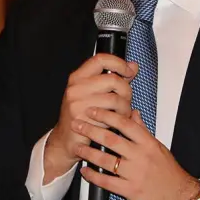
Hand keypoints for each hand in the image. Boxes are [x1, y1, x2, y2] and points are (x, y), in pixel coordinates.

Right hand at [44, 55, 137, 182]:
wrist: (66, 139)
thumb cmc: (82, 114)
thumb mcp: (94, 92)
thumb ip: (114, 79)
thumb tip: (133, 66)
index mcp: (78, 77)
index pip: (101, 59)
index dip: (119, 63)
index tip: (128, 71)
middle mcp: (76, 88)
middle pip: (113, 80)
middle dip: (126, 91)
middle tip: (126, 100)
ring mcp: (78, 104)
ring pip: (116, 99)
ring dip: (125, 109)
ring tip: (122, 114)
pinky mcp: (83, 120)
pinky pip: (111, 117)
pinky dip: (118, 121)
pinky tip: (115, 123)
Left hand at [74, 108, 199, 199]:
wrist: (180, 196)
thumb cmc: (169, 171)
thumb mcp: (158, 147)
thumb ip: (143, 131)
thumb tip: (133, 113)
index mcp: (148, 143)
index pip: (125, 124)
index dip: (107, 116)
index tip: (93, 111)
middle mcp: (140, 156)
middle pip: (112, 139)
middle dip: (92, 130)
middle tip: (78, 124)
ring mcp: (134, 173)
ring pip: (106, 160)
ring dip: (88, 153)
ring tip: (77, 147)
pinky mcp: (130, 190)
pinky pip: (107, 181)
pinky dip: (93, 176)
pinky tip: (84, 171)